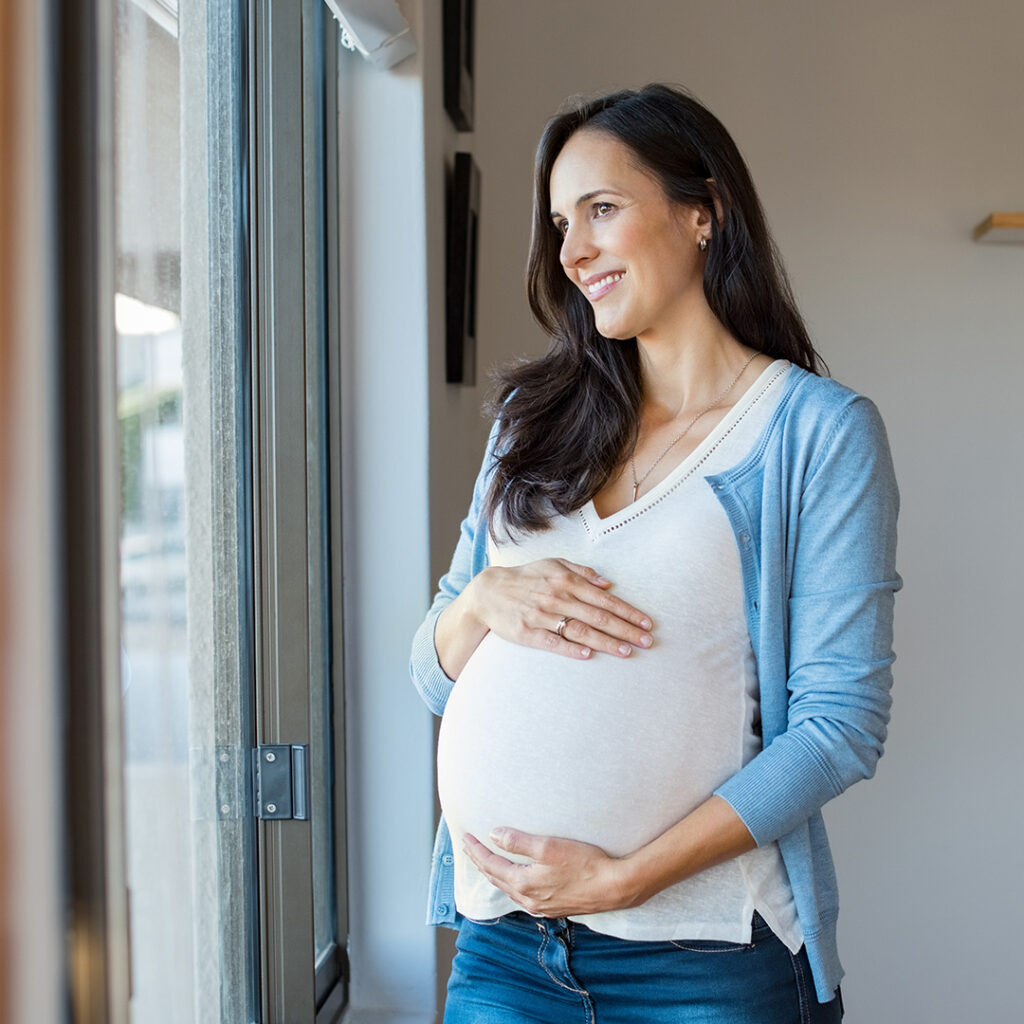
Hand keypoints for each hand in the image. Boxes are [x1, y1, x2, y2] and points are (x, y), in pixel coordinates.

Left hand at [462, 828, 638, 917]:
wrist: (614, 887)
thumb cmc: (584, 864)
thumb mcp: (548, 846)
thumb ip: (518, 841)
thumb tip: (493, 835)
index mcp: (523, 884)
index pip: (491, 865)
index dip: (476, 850)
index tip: (465, 837)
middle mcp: (529, 900)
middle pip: (496, 879)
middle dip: (481, 862)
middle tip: (469, 848)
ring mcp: (541, 906)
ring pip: (509, 889)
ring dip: (495, 874)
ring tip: (487, 861)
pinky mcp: (554, 907)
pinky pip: (522, 896)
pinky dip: (511, 884)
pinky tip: (515, 880)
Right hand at [466, 558, 653, 661]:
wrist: (488, 592)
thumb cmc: (526, 578)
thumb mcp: (552, 564)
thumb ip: (581, 572)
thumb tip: (608, 584)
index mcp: (565, 580)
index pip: (604, 599)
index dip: (628, 612)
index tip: (647, 623)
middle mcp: (556, 597)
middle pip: (597, 617)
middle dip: (625, 629)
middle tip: (647, 642)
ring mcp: (541, 616)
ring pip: (579, 630)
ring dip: (605, 642)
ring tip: (626, 651)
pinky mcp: (527, 633)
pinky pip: (552, 642)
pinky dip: (570, 648)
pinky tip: (588, 654)